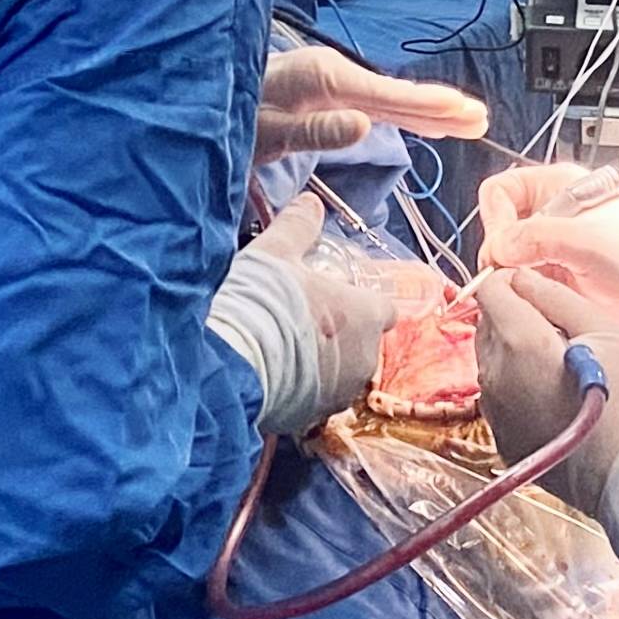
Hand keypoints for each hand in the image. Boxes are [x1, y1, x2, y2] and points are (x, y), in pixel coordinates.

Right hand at [219, 190, 396, 435]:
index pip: (385, 310)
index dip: (365, 304)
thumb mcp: (277, 252)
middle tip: (302, 320)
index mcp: (366, 316)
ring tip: (283, 349)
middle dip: (341, 336)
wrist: (234, 359)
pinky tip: (271, 375)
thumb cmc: (264, 299)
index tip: (341, 299)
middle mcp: (364, 358)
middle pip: (364, 345)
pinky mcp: (313, 418)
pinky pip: (314, 400)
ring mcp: (340, 393)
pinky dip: (300, 389)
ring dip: (321, 364)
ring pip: (340, 376)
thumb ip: (298, 226)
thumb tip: (311, 201)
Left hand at [254, 42, 488, 162]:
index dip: (429, 105)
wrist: (199, 98)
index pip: (388, 95)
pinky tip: (426, 121)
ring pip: (391, 100)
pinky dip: (406, 112)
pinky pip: (376, 104)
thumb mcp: (268, 130)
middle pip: (397, 95)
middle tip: (482, 118)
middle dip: (441, 107)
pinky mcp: (328, 93)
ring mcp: (332, 82)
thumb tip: (363, 126)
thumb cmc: (231, 114)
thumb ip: (315, 130)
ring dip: (430, 110)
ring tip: (469, 120)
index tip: (465, 110)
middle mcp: (334, 74)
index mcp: (323, 78)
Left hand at [467, 270, 618, 514]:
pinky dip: (520, 388)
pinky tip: (557, 397)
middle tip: (560, 331)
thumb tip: (522, 278)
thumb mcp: (609, 332)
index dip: (513, 281)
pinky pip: (501, 396)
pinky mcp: (503, 438)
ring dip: (517, 353)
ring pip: (492, 360)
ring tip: (562, 366)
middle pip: (488, 323)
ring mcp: (495, 411)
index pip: (490, 288)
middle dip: (516, 317)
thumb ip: (557, 297)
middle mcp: (496, 375)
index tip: (538, 291)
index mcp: (519, 342)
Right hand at [476, 168, 618, 344]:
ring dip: (511, 275)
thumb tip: (497, 246)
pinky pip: (522, 280)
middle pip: (499, 225)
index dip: (496, 219)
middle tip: (514, 275)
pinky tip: (538, 300)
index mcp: (560, 187)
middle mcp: (553, 214)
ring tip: (532, 289)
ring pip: (507, 256)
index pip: (500, 190)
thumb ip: (539, 237)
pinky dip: (522, 291)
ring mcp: (555, 247)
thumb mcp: (591, 243)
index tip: (505, 249)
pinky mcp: (558, 276)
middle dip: (501, 251)